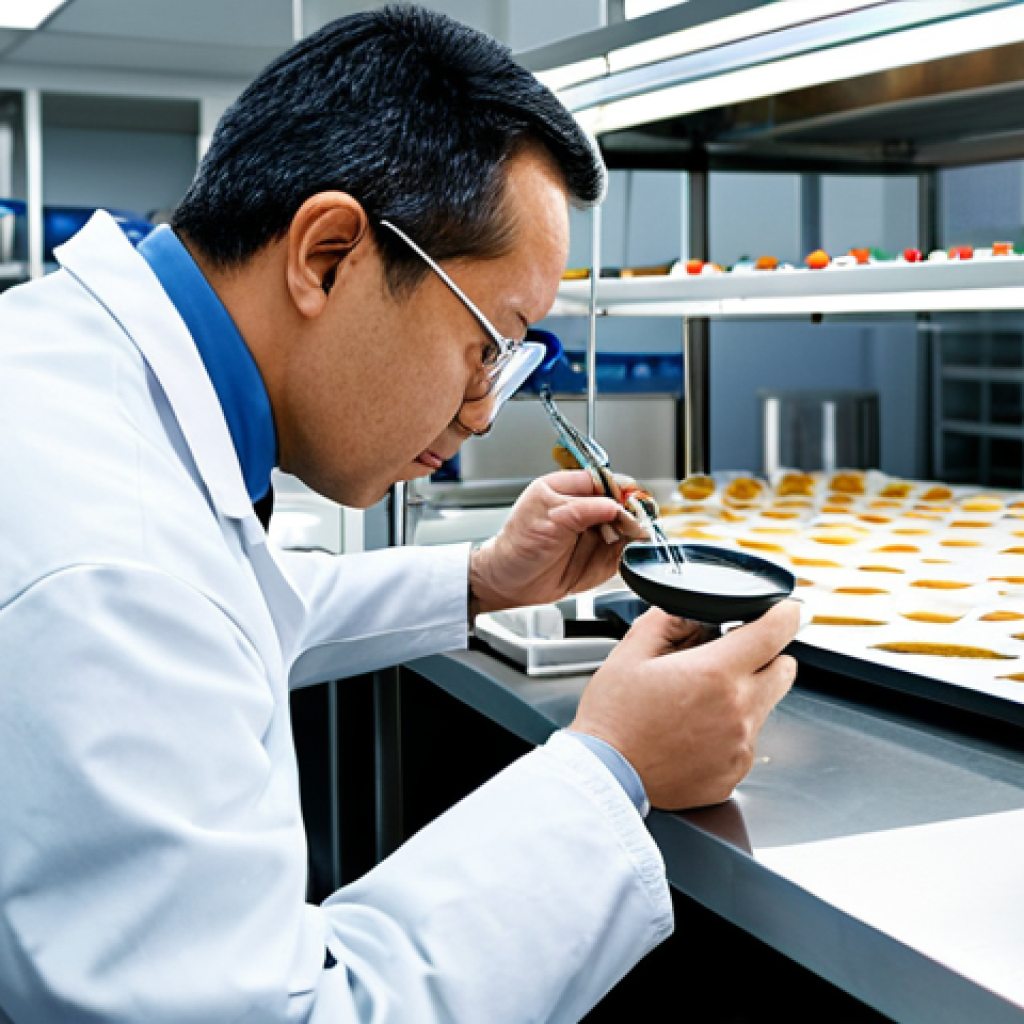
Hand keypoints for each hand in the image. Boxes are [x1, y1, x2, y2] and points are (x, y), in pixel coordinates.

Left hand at [469, 470, 648, 614]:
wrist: (511, 582)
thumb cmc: (518, 548)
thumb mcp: (550, 521)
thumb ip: (583, 510)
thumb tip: (616, 507)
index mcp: (566, 489)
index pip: (602, 480)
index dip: (618, 488)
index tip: (629, 500)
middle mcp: (584, 509)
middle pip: (620, 502)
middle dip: (631, 510)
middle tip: (634, 521)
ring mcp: (595, 532)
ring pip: (627, 525)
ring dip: (635, 530)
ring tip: (633, 537)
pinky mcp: (602, 556)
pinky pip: (626, 549)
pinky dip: (633, 549)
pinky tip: (632, 550)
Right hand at [571, 600, 799, 810]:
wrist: (606, 775)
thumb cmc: (614, 717)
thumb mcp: (630, 652)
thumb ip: (667, 620)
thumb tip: (692, 611)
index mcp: (715, 673)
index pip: (775, 633)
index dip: (785, 615)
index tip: (785, 611)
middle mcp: (738, 711)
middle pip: (785, 670)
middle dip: (766, 656)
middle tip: (731, 658)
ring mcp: (740, 747)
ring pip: (765, 707)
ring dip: (744, 696)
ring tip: (698, 702)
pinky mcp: (734, 773)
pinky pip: (747, 742)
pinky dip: (730, 731)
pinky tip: (695, 732)